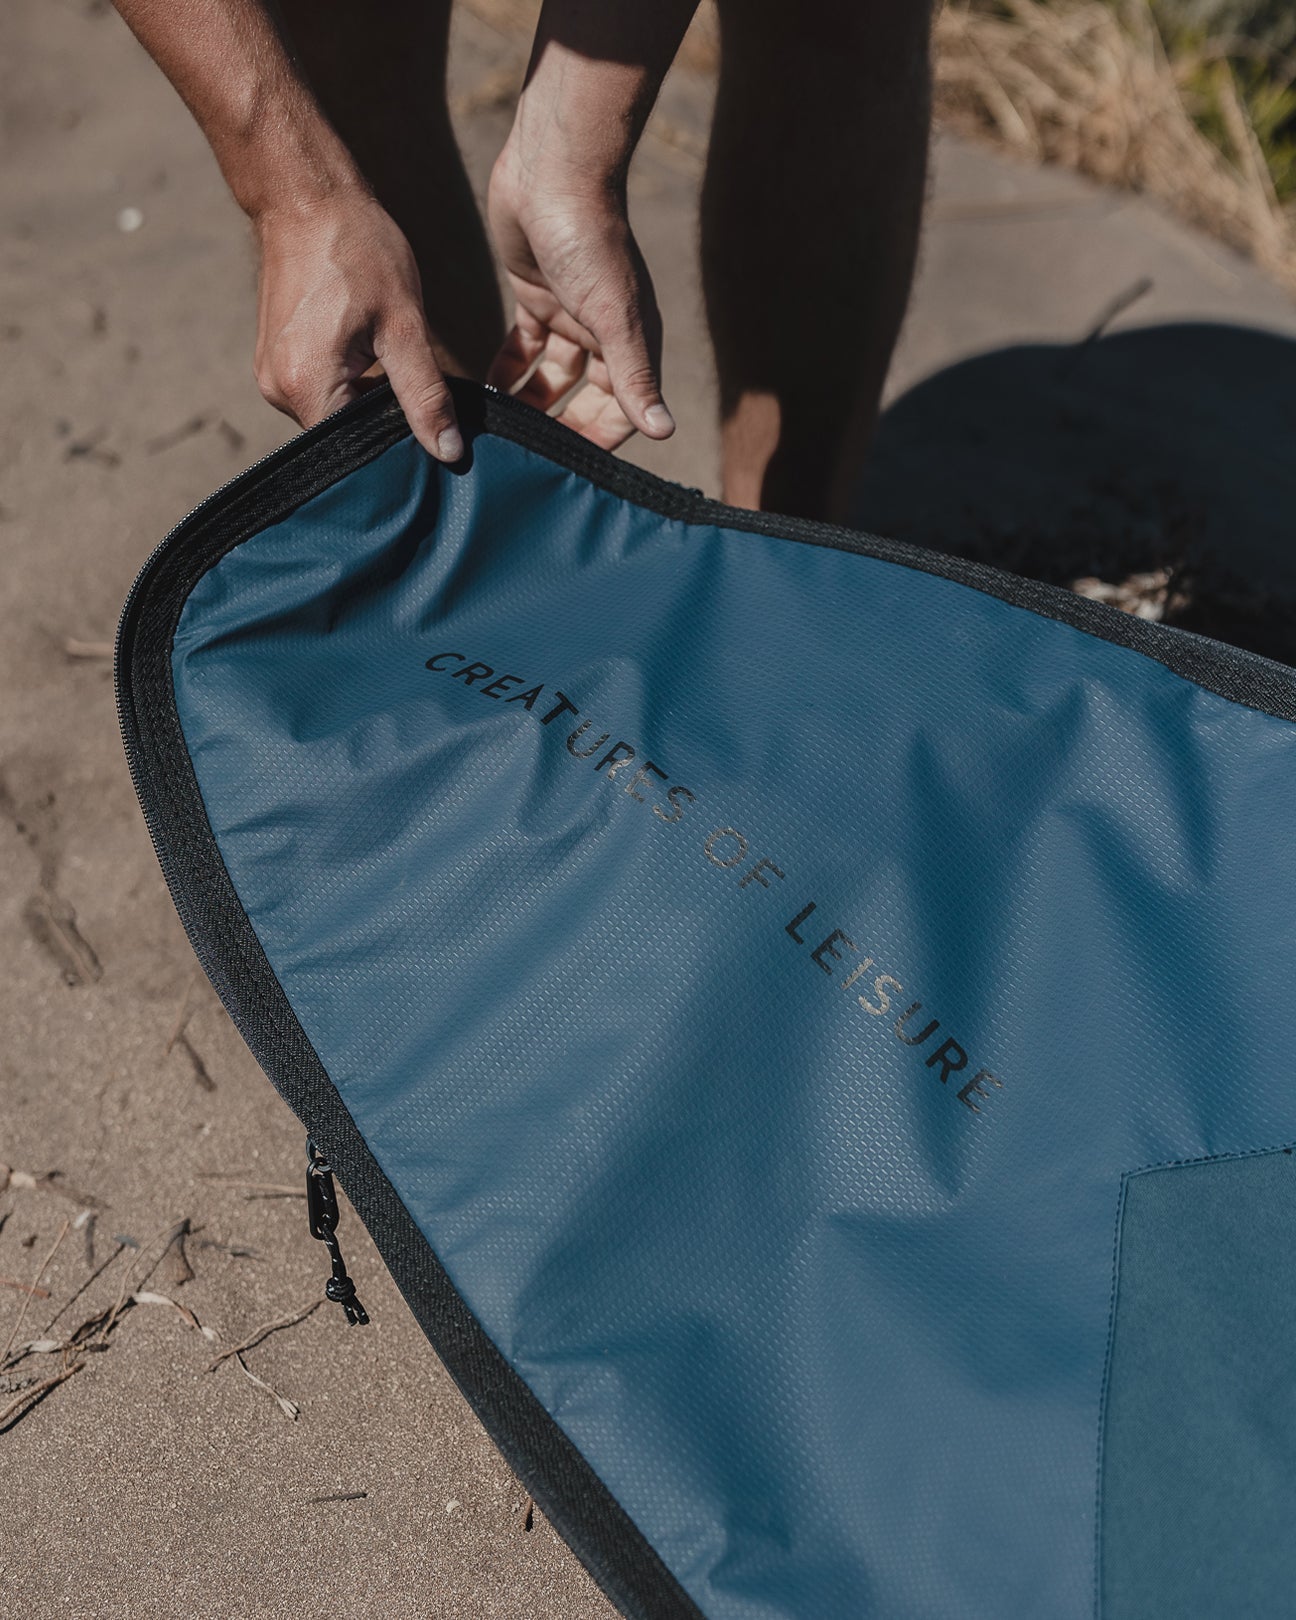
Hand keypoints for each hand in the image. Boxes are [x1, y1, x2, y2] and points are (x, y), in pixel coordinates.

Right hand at [252, 190, 462, 461]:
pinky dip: (352, 385)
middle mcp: (278, 391)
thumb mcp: (404, 325)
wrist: (305, 196)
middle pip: (344, 439)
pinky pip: (322, 392)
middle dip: (385, 425)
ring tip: (395, 367)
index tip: (430, 431)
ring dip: (369, 403)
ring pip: (335, 415)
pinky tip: (374, 357)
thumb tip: (448, 452)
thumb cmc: (357, 249)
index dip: (398, 448)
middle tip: (424, 399)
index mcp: (306, 386)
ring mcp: (272, 377)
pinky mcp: (276, 362)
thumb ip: (425, 394)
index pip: (357, 453)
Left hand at [487, 151, 673, 450]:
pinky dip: (506, 371)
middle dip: (560, 430)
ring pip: (550, 378)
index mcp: (631, 342)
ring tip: (499, 435)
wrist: (556, 169)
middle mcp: (603, 335)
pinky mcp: (534, 296)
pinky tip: (484, 395)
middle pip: (584, 400)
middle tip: (524, 462)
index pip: (620, 411)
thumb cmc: (591, 240)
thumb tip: (664, 433)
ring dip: (529, 405)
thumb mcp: (614, 316)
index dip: (598, 442)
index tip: (567, 473)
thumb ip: (635, 376)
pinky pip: (521, 348)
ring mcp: (568, 316)